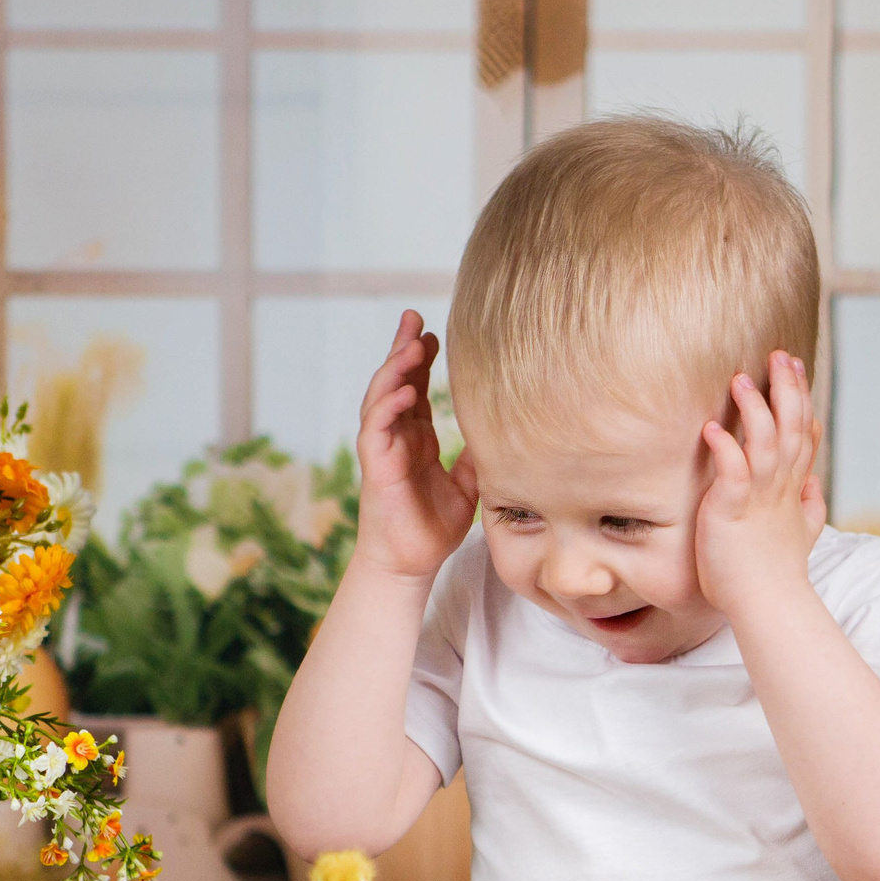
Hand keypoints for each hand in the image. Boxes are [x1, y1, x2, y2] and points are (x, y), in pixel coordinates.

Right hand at [352, 310, 476, 582]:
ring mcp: (383, 451)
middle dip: (402, 349)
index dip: (422, 360)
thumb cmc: (434, 528)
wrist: (413, 564)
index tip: (434, 333)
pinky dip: (388, 409)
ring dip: (393, 371)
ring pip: (381, 399)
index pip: (416, 388)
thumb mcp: (468, 485)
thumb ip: (478, 457)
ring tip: (409, 344)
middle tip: (414, 317)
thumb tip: (504, 431)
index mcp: (415, 438)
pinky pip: (376, 431)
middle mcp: (396, 438)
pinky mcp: (375, 469)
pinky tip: (404, 391)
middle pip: (395, 383)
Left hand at [694, 351, 824, 617]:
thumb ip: (810, 505)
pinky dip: (724, 448)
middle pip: (791, 427)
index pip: (804, 433)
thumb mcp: (803, 532)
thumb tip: (814, 485)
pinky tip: (711, 428)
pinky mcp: (732, 510)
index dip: (800, 399)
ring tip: (741, 379)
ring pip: (765, 442)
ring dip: (754, 409)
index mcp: (793, 488)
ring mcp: (758, 497)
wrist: (768, 604)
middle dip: (787, 389)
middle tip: (780, 356)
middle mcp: (780, 487)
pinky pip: (732, 472)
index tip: (795, 368)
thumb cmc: (776, 572)